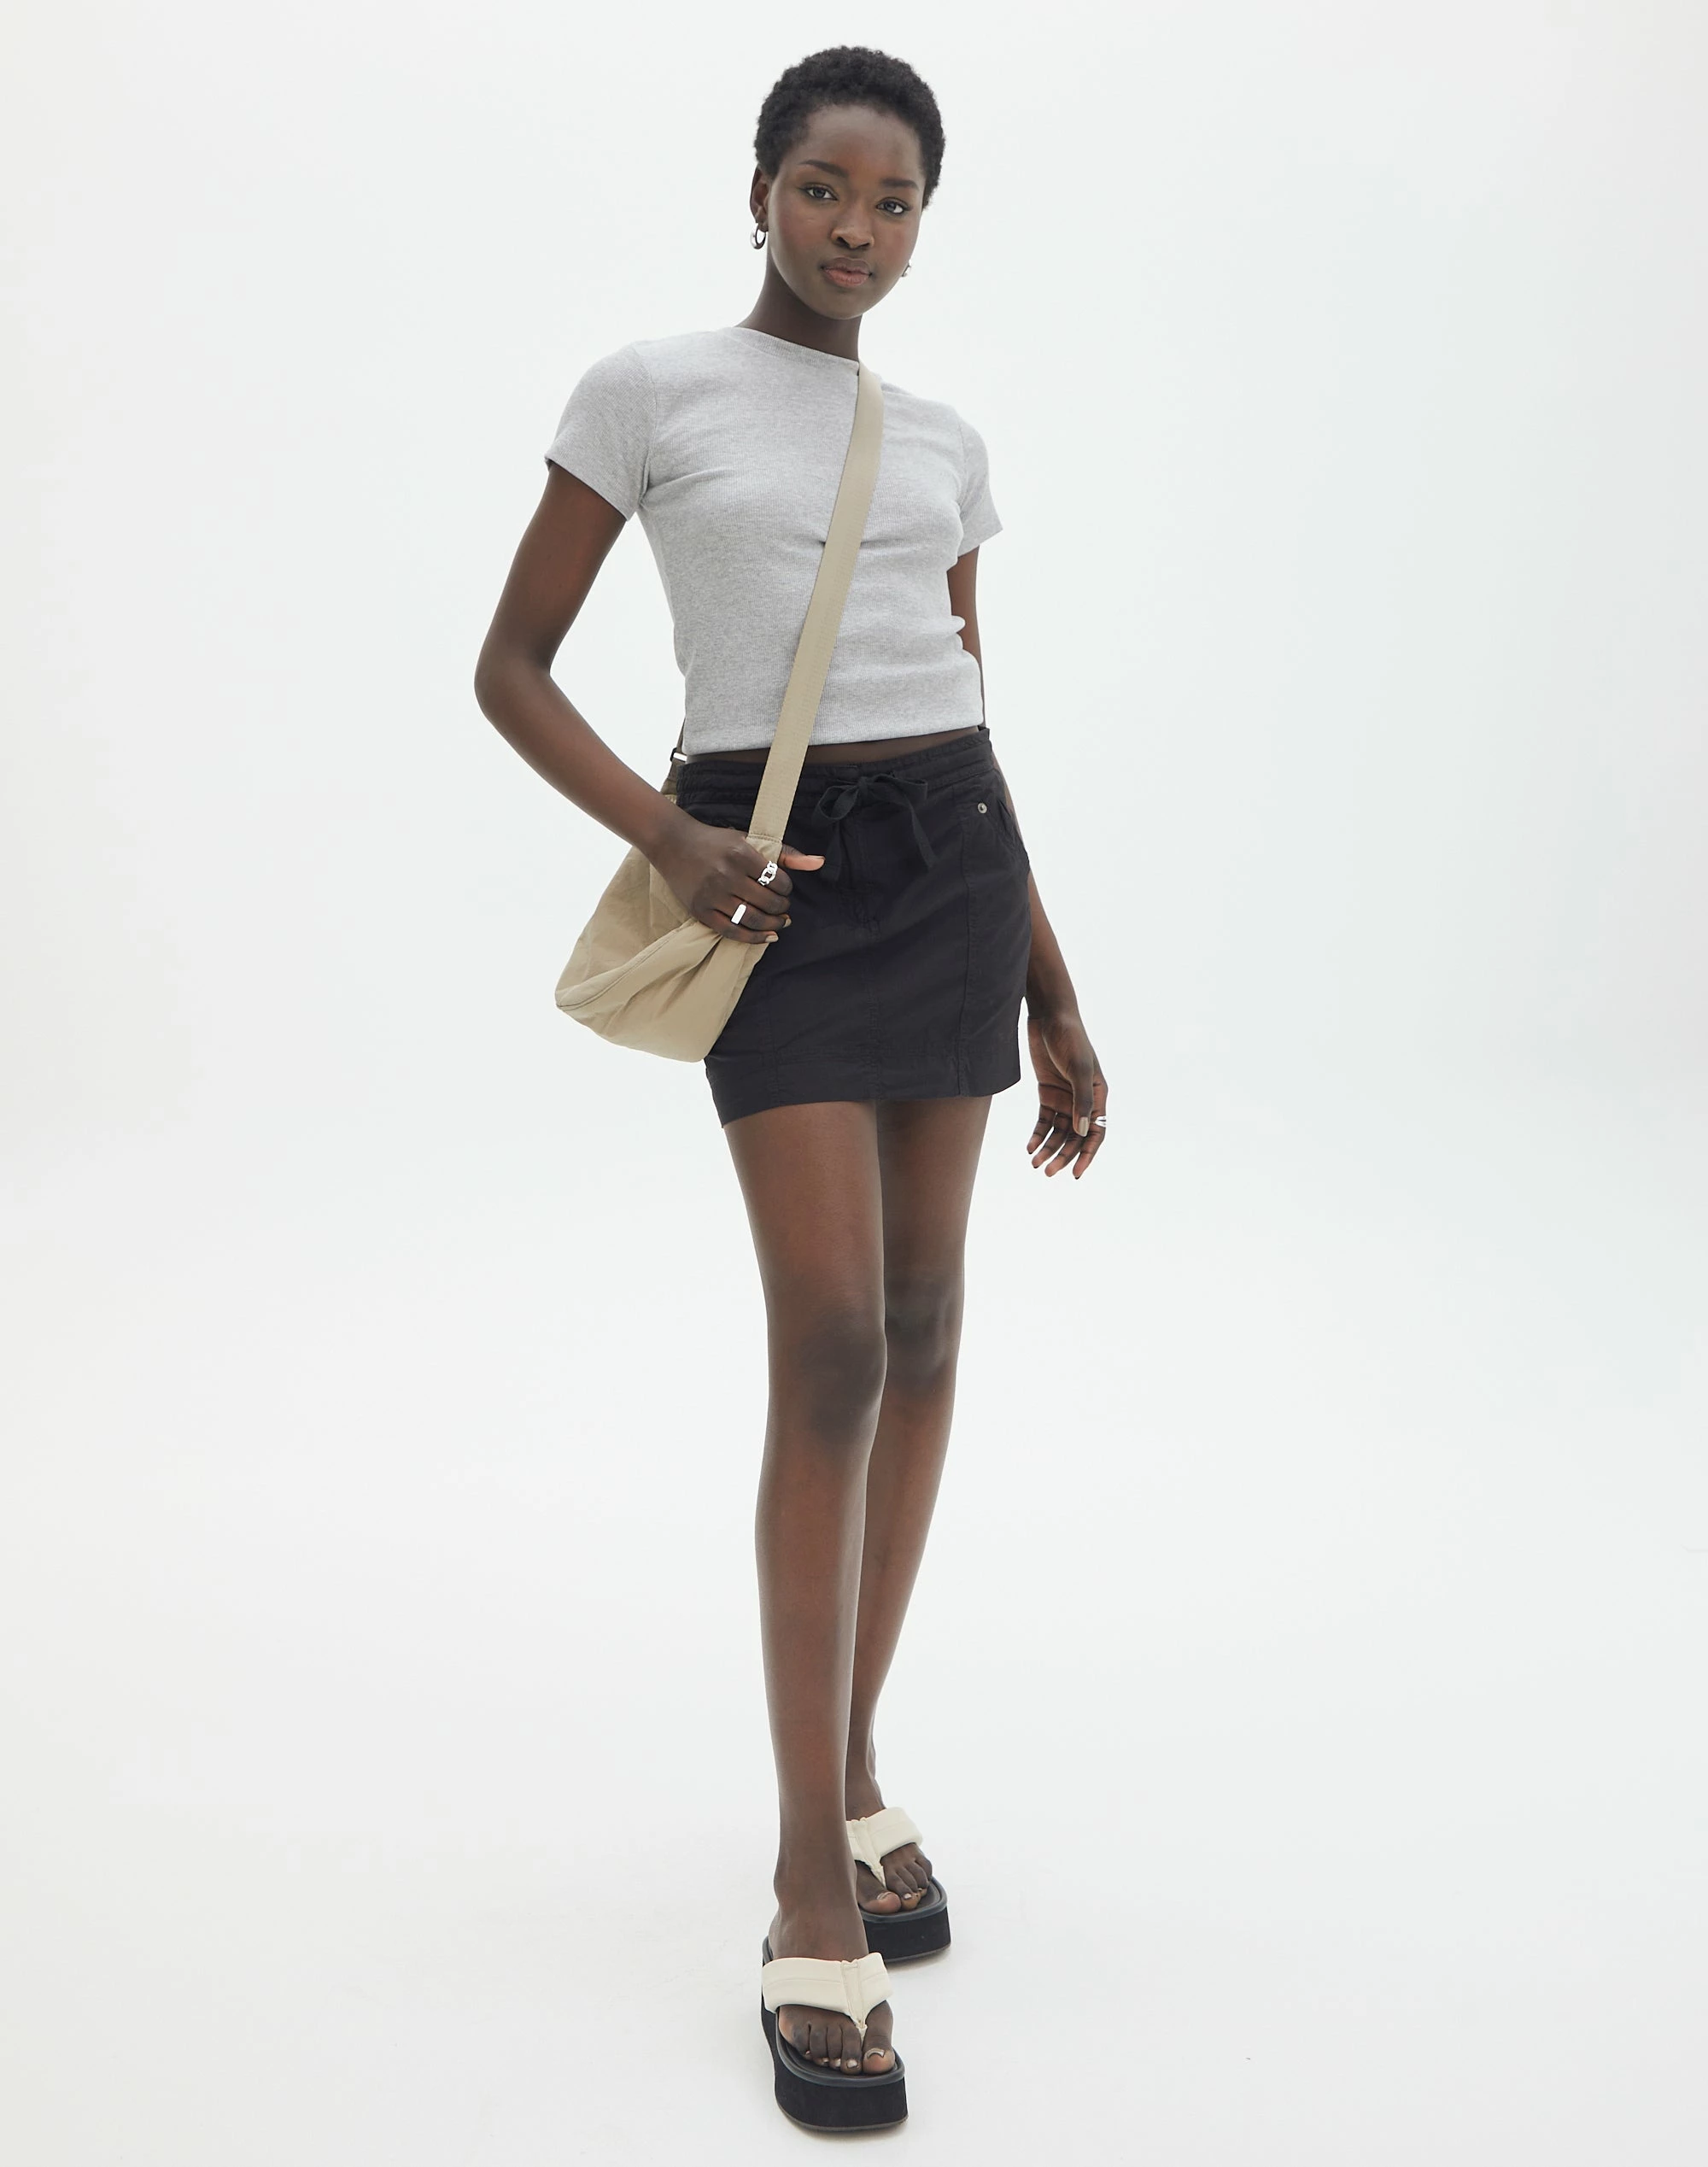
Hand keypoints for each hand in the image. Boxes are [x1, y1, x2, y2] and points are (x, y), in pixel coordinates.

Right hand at [650, 811, 823, 944]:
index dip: (787, 888)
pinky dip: (753, 938)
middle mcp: (726, 875)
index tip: (784, 887)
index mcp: (741, 854)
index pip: (778, 881)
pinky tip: (766, 937)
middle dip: (783, 909)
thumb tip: (820, 862)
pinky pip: (732, 932)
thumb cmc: (717, 841)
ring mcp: (712, 895)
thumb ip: (786, 853)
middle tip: (784, 908)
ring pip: (753, 920)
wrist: (674, 843)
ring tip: (779, 923)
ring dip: (773, 926)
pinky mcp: (700, 911)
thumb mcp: (750, 840)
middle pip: (768, 903)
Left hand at [1025, 1007, 1107, 1178]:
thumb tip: (1083, 1131)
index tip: (1076, 1174)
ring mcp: (1064, 1097)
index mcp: (1098, 1095)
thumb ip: (1081, 1099)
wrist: (1048, 1017)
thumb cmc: (1069, 1038)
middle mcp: (1082, 1100)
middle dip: (1062, 1155)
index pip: (1096, 1132)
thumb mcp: (1078, 1068)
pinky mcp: (1047, 1093)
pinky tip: (1029, 1147)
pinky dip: (1037, 1135)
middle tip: (1047, 1172)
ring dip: (1048, 1148)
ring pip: (1058, 1132)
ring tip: (1035, 1163)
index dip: (1087, 1154)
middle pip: (1074, 1136)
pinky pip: (1044, 1121)